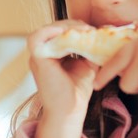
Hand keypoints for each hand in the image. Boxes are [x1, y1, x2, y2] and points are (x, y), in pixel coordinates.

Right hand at [28, 20, 97, 137]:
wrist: (70, 111)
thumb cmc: (77, 91)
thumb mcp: (86, 64)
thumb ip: (88, 49)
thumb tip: (100, 33)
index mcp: (51, 54)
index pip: (59, 32)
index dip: (74, 27)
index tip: (92, 30)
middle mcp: (41, 53)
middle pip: (53, 28)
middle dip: (72, 26)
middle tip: (89, 30)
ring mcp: (37, 56)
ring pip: (46, 30)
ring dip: (64, 27)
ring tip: (83, 31)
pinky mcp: (37, 59)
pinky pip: (37, 38)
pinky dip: (51, 32)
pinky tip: (69, 35)